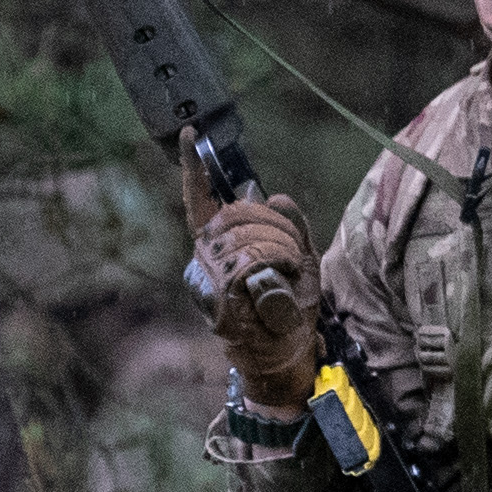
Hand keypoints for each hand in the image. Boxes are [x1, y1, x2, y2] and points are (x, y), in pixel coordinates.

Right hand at [195, 191, 320, 408]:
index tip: (190, 135)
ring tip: (291, 269)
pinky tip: (286, 275)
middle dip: (274, 225)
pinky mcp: (219, 298)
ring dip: (279, 246)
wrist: (287, 356)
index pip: (200, 203)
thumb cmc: (291, 310)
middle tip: (293, 252)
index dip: (194, 170)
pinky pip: (249, 263)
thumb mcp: (300, 261)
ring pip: (245, 237)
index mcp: (218, 246)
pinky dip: (277, 263)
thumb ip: (290, 227)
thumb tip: (275, 195)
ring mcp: (209, 280)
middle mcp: (205, 259)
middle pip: (235, 214)